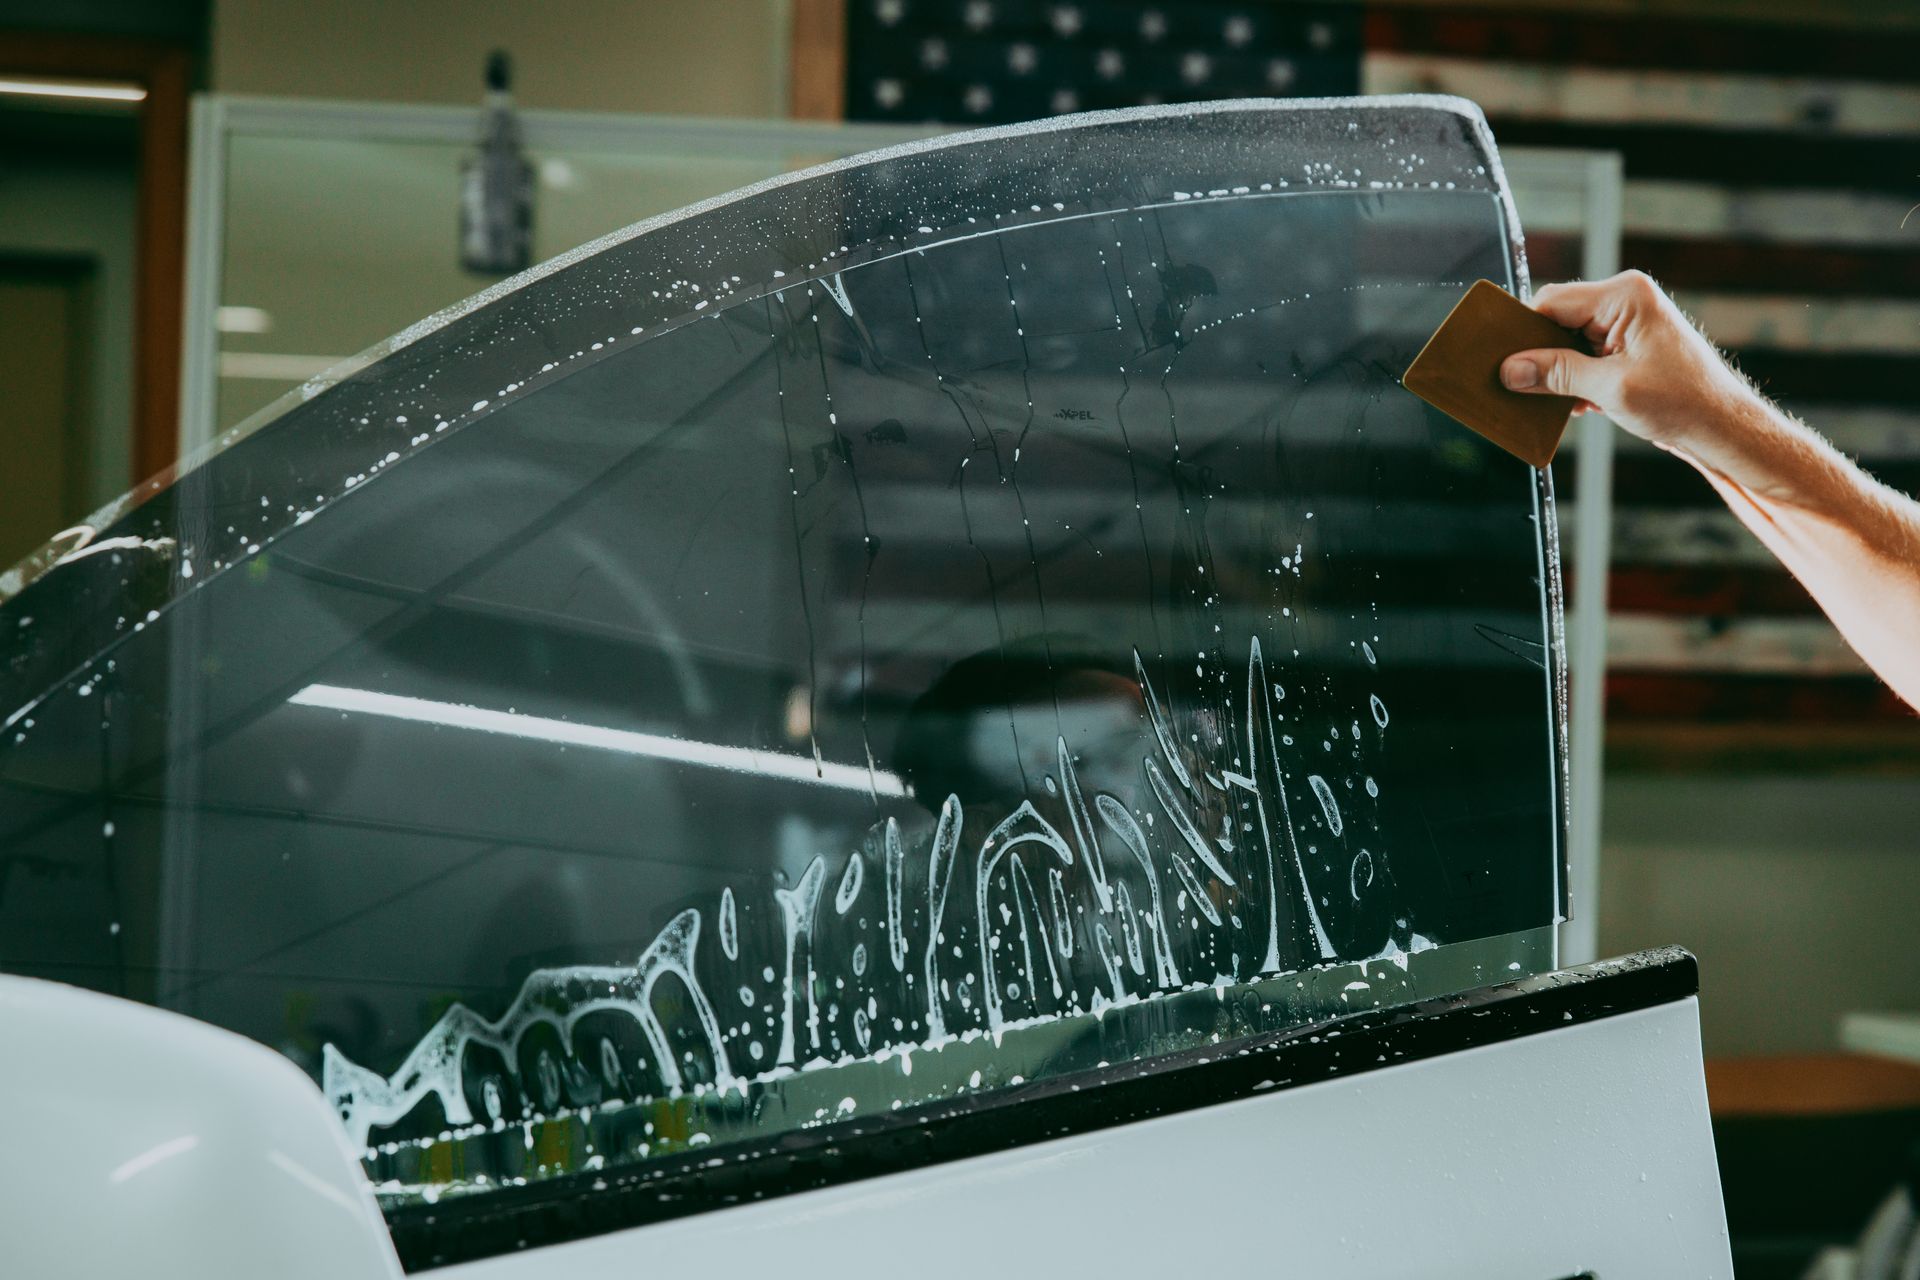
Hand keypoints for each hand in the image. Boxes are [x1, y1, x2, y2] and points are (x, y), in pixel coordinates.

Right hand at [1499, 270, 1757, 452]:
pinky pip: (1583, 356)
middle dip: (1539, 353)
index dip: (1524, 331)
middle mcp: (1625, 302)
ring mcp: (1627, 325)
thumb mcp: (1610, 389)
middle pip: (1557, 319)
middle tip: (1519, 384)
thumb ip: (1557, 374)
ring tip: (1550, 400)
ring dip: (1556, 371)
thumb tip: (1510, 370)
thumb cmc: (1683, 402)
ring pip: (1567, 340)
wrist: (1723, 428)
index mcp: (1625, 295)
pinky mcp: (1627, 349)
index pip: (1553, 301)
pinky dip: (1573, 380)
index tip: (1500, 360)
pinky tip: (1574, 406)